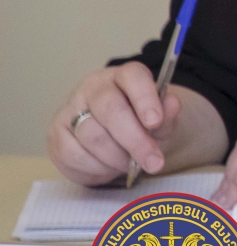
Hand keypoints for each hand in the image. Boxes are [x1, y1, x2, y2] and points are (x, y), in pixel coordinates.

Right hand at [49, 64, 181, 185]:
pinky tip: (108, 168)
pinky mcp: (55, 134)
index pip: (133, 77)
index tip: (155, 122)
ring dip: (116, 158)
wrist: (111, 135)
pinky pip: (73, 155)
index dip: (144, 99)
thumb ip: (167, 114)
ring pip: (92, 136)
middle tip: (154, 163)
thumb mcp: (160, 120)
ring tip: (129, 165)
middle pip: (110, 110)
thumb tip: (171, 104)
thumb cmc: (138, 123)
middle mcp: (92, 87)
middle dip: (134, 140)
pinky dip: (95, 168)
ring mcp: (69, 109)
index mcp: (122, 76)